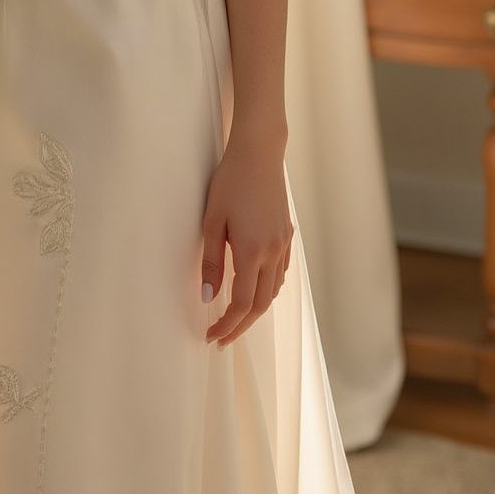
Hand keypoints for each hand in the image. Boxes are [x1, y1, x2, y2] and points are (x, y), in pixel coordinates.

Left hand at [200, 125, 292, 347]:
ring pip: (273, 291)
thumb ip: (211, 262)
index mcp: (252, 252)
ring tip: (234, 319)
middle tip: (221, 339)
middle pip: (260, 304)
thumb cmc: (230, 182)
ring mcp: (283, 244)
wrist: (259, 154)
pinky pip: (280, 273)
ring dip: (254, 310)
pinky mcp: (287, 234)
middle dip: (240, 326)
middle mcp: (272, 253)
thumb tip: (207, 297)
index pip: (241, 304)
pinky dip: (268, 290)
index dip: (227, 325)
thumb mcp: (212, 221)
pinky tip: (255, 289)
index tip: (211, 336)